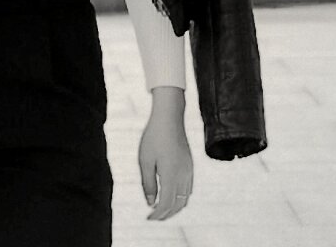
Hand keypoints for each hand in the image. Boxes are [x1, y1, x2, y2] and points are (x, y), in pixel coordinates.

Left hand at [138, 86, 193, 220]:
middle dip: (166, 214)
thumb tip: (151, 203)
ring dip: (174, 208)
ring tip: (162, 210)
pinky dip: (181, 198)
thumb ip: (148, 183)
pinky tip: (172, 196)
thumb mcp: (145, 160)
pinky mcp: (190, 165)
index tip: (148, 218)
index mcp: (171, 176)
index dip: (157, 214)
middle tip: (154, 218)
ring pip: (185, 198)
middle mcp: (183, 176)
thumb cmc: (154, 137)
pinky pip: (188, 189)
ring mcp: (189, 171)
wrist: (169, 118)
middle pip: (178, 205)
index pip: (166, 204)